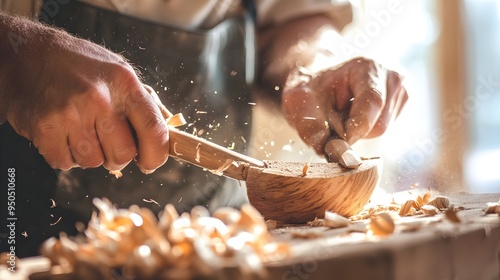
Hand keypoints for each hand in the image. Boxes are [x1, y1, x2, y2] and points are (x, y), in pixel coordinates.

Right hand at [1, 17, 168, 172]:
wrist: (27, 54)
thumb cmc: (79, 65)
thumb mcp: (119, 71)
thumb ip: (144, 102)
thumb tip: (169, 133)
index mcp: (124, 83)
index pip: (154, 131)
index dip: (156, 155)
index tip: (150, 163)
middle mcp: (100, 98)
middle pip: (123, 154)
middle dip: (117, 156)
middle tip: (106, 142)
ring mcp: (71, 114)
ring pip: (93, 162)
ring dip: (88, 154)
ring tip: (80, 129)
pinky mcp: (45, 129)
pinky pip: (66, 163)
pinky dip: (65, 155)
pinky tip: (62, 133)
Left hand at [282, 57, 407, 154]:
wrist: (320, 83)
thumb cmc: (311, 90)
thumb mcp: (299, 103)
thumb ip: (310, 126)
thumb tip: (327, 151)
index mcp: (369, 67)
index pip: (372, 104)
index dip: (353, 128)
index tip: (334, 140)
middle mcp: (392, 78)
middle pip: (378, 125)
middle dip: (352, 131)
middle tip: (332, 121)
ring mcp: (400, 93)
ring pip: (382, 132)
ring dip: (358, 132)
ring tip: (343, 116)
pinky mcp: (399, 107)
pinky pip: (385, 133)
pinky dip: (365, 131)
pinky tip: (354, 117)